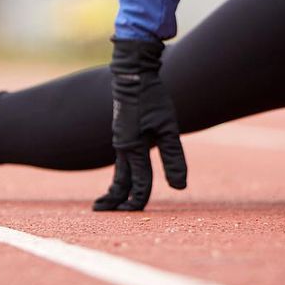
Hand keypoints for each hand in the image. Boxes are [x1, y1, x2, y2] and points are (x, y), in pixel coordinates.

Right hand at [93, 38, 186, 211]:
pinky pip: (121, 158)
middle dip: (115, 200)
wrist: (132, 71)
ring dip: (116, 188)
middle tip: (105, 213)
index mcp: (132, 148)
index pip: (138, 183)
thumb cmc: (151, 97)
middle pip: (119, 181)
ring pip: (119, 170)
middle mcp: (123, 146)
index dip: (139, 200)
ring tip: (109, 201)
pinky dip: (120, 172)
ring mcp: (121, 138)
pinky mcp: (124, 130)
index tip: (136, 214)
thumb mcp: (167, 127)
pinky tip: (124, 173)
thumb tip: (179, 188)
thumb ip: (173, 157)